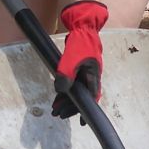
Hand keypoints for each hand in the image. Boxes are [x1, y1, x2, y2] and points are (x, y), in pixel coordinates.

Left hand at [51, 0, 107, 118]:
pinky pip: (71, 83)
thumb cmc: (81, 42)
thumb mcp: (72, 60)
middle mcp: (90, 76)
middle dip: (70, 107)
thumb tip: (61, 90)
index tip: (82, 122)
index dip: (86, 111)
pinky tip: (57, 95)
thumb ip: (66, 75)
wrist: (82, 26)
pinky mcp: (77, 67)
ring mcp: (84, 72)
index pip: (91, 98)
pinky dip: (64, 90)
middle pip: (82, 97)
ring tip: (55, 109)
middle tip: (58, 115)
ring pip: (75, 91)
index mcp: (93, 76)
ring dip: (65, 100)